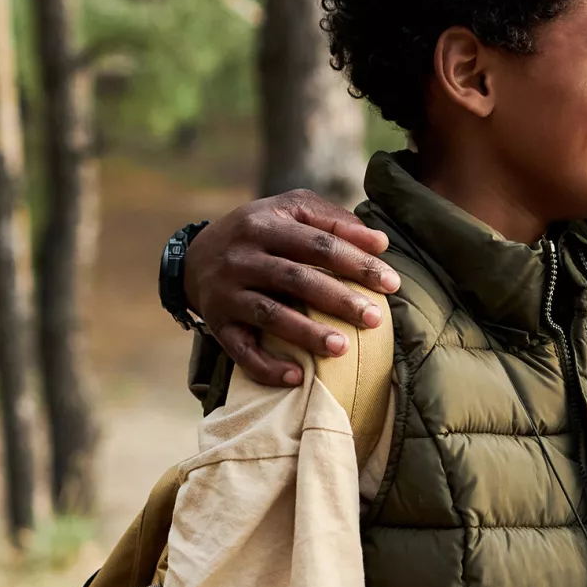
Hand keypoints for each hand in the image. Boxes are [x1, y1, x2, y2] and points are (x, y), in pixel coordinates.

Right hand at [186, 190, 401, 385]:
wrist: (194, 257)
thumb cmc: (261, 231)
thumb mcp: (290, 210)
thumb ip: (333, 220)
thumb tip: (380, 242)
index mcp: (264, 224)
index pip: (318, 244)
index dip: (356, 263)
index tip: (392, 283)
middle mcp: (241, 258)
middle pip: (296, 279)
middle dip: (339, 300)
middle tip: (375, 319)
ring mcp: (226, 293)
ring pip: (269, 314)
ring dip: (307, 334)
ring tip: (343, 348)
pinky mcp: (217, 324)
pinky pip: (240, 350)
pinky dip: (266, 366)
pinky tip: (297, 376)